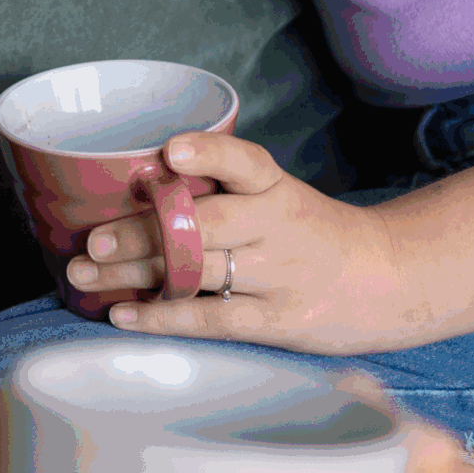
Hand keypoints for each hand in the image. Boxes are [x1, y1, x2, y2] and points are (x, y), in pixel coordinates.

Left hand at [67, 132, 432, 355]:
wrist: (387, 279)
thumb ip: (226, 190)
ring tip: (86, 274)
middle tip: (92, 238)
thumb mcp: (282, 195)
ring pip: (198, 273)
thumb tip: (141, 187)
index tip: (170, 152)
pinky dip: (164, 317)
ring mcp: (278, 275)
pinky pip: (213, 319)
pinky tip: (123, 314)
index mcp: (276, 187)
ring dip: (135, 274)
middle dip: (142, 231)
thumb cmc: (312, 232)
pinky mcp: (278, 320)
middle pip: (201, 225)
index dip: (209, 153)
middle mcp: (277, 226)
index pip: (244, 161)